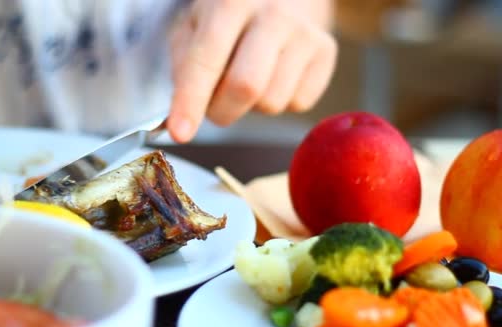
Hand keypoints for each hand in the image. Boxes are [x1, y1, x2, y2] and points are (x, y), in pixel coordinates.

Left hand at [167, 0, 336, 142]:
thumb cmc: (231, 15)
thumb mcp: (195, 26)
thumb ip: (184, 67)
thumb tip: (178, 121)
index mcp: (230, 2)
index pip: (206, 61)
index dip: (190, 101)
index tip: (180, 133)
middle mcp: (272, 14)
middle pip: (245, 87)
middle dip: (222, 111)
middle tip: (215, 107)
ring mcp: (305, 33)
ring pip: (272, 101)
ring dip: (251, 107)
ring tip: (249, 79)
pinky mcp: (327, 52)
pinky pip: (298, 103)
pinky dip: (280, 101)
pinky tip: (275, 76)